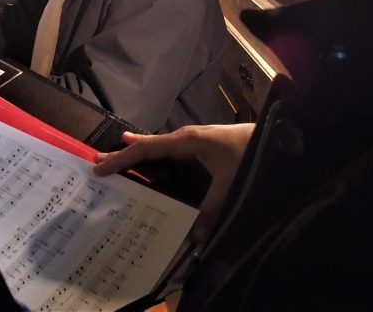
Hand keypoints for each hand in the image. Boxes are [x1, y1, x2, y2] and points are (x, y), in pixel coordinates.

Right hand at [92, 124, 253, 242]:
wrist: (276, 135)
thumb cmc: (251, 153)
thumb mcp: (230, 183)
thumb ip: (211, 210)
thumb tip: (192, 238)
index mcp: (188, 141)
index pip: (148, 150)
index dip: (123, 159)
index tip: (100, 169)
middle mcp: (187, 137)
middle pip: (148, 146)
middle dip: (123, 154)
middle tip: (96, 162)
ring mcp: (194, 139)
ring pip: (158, 147)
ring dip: (138, 153)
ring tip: (117, 157)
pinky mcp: (203, 145)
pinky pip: (171, 150)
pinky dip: (155, 154)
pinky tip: (152, 157)